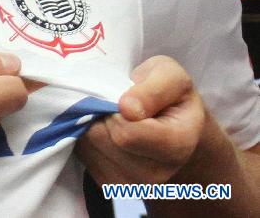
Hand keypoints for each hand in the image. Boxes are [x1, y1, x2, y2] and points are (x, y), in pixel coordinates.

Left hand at [76, 55, 205, 184]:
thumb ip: (154, 88)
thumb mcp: (169, 75)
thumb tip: (127, 107)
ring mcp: (134, 186)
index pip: (126, 133)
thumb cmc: (169, 94)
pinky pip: (83, 154)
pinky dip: (87, 136)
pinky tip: (106, 129)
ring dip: (92, 123)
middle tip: (115, 103)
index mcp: (178, 145)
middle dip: (101, 113)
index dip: (116, 108)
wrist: (171, 123)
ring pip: (89, 146)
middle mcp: (158, 174)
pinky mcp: (111, 186)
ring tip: (112, 116)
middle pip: (103, 139)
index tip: (124, 98)